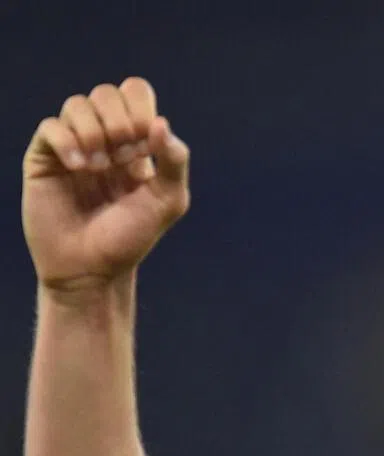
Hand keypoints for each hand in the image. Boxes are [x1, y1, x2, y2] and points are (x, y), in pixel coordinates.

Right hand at [22, 77, 189, 289]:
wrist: (92, 269)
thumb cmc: (130, 238)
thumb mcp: (167, 202)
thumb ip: (175, 163)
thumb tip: (162, 124)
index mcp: (135, 145)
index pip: (136, 94)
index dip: (141, 108)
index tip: (145, 145)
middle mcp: (103, 139)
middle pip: (107, 93)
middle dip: (119, 120)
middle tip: (123, 156)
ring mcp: (72, 146)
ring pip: (77, 104)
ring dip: (94, 130)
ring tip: (98, 167)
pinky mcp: (45, 158)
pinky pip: (51, 127)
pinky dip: (68, 141)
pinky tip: (79, 167)